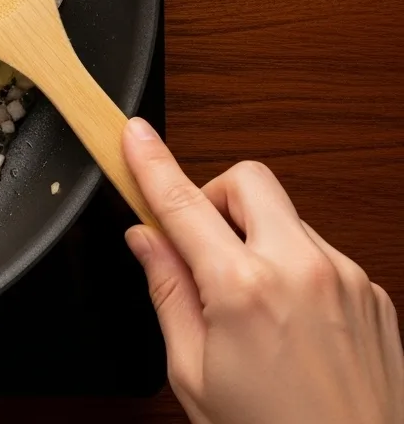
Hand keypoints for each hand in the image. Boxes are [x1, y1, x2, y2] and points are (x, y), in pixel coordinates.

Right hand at [123, 117, 403, 423]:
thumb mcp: (193, 373)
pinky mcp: (374, 292)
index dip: (151, 161)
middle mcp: (302, 269)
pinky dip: (291, 267)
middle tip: (198, 241)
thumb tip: (147, 242)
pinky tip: (285, 321)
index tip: (134, 134)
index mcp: (244, 288)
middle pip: (248, 179)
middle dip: (214, 195)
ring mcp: (346, 277)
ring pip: (286, 217)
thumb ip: (168, 294)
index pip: (182, 202)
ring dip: (254, 237)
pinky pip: (319, 252)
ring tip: (246, 304)